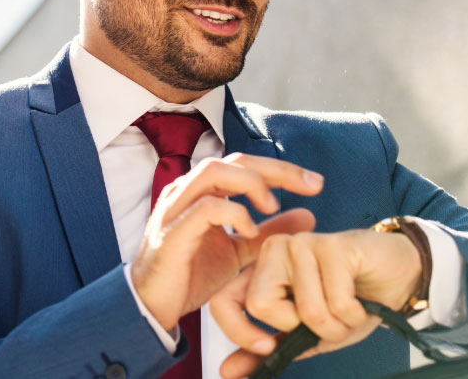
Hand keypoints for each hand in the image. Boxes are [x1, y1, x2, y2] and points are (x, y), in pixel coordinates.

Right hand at [129, 153, 324, 330]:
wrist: (152, 306)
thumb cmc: (190, 275)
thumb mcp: (239, 252)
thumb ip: (269, 233)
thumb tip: (309, 216)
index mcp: (203, 192)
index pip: (245, 165)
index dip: (282, 170)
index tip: (315, 184)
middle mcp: (188, 191)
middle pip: (235, 160)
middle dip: (276, 169)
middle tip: (311, 185)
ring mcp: (177, 207)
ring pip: (215, 172)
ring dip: (251, 184)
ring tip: (273, 206)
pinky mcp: (172, 231)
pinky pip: (206, 207)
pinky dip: (233, 214)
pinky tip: (250, 232)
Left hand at [210, 228, 422, 377]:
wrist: (399, 275)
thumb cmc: (351, 299)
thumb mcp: (304, 334)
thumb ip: (266, 349)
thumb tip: (227, 371)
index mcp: (261, 270)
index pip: (222, 302)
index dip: (240, 333)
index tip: (269, 346)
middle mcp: (275, 250)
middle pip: (262, 306)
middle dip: (301, 327)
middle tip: (323, 317)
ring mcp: (303, 244)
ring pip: (305, 310)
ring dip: (336, 325)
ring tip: (347, 309)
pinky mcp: (333, 245)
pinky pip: (337, 302)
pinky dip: (353, 315)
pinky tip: (360, 300)